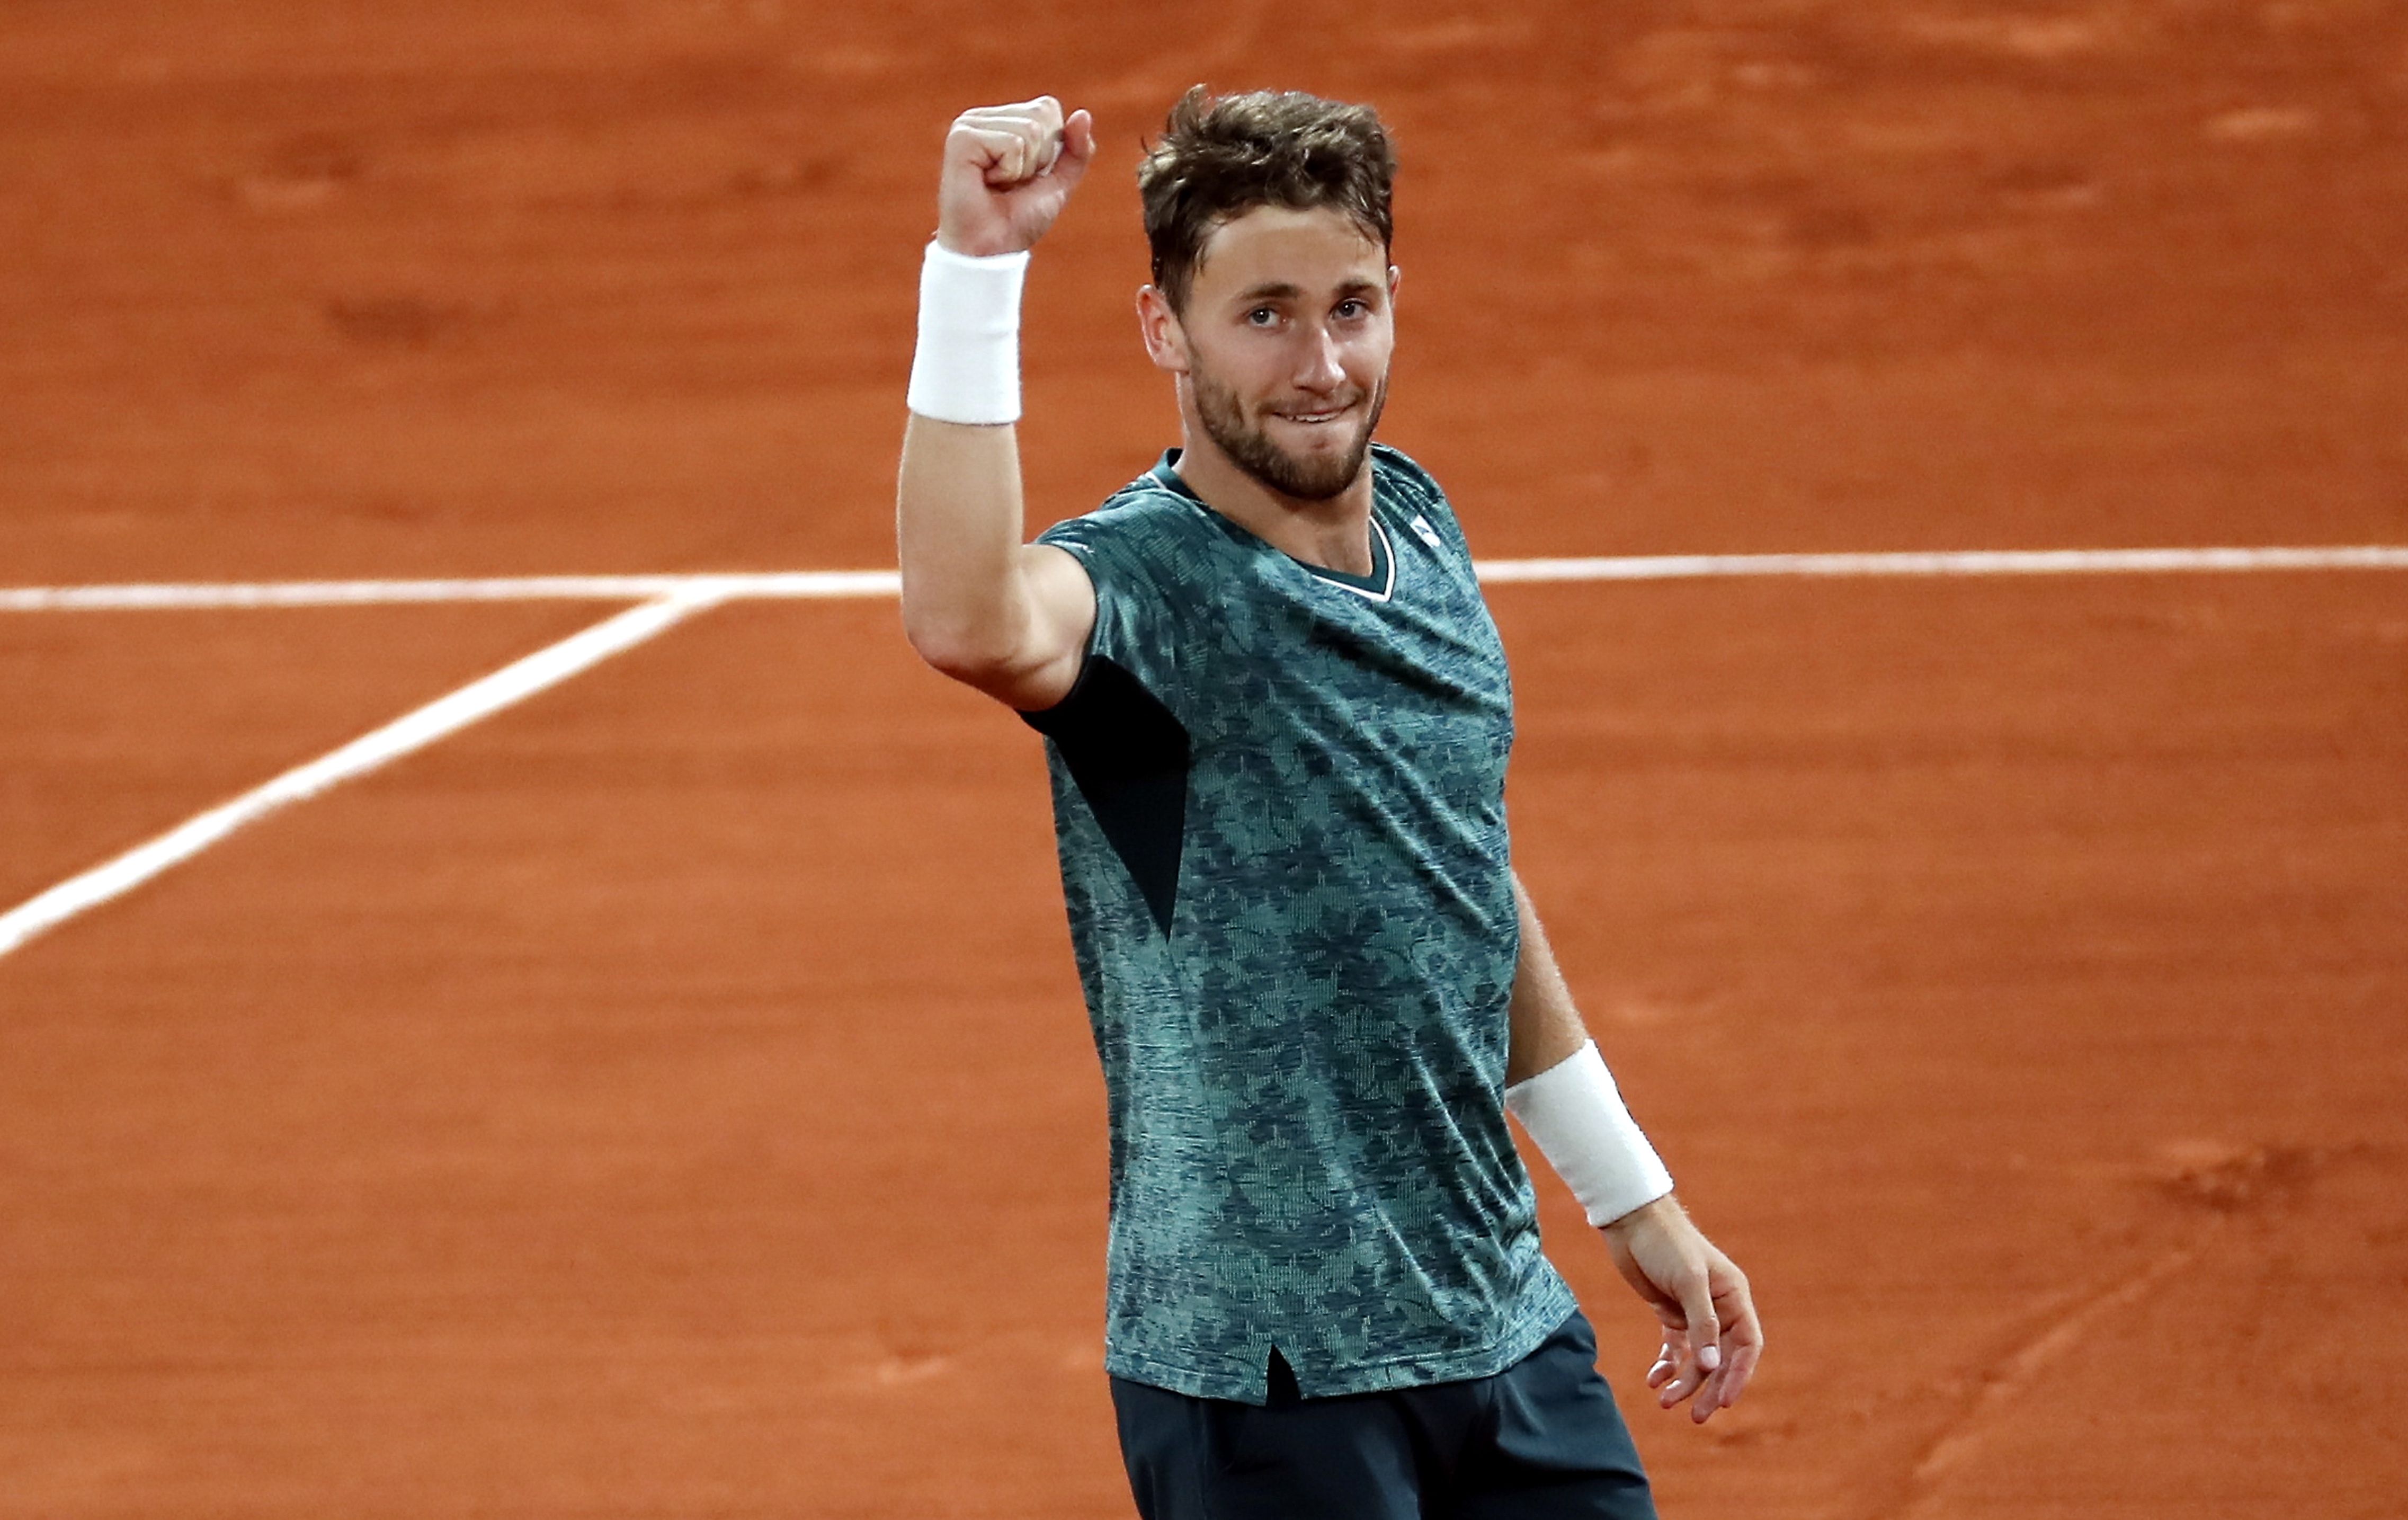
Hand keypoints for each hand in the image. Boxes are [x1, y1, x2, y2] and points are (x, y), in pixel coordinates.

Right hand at [935, 96, 1095, 257]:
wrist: (990, 250)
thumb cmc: (1017, 220)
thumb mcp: (1058, 183)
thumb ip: (1076, 151)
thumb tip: (1082, 115)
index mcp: (1001, 120)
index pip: (1048, 108)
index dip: (1050, 150)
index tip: (1025, 176)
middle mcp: (983, 117)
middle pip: (1042, 114)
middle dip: (1038, 158)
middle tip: (1010, 183)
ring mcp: (968, 125)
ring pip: (1030, 130)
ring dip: (1023, 169)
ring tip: (998, 185)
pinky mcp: (962, 138)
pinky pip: (1013, 144)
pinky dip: (1009, 172)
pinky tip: (987, 183)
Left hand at [1599, 1194, 1761, 1423]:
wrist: (1631, 1221)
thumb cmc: (1666, 1243)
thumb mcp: (1688, 1281)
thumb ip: (1702, 1323)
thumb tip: (1712, 1366)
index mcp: (1734, 1297)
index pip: (1746, 1345)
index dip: (1738, 1375)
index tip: (1723, 1401)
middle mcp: (1719, 1307)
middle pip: (1721, 1358)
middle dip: (1708, 1388)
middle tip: (1695, 1416)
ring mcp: (1694, 1311)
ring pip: (1696, 1358)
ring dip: (1684, 1381)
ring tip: (1665, 1402)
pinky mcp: (1670, 1311)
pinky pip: (1674, 1347)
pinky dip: (1666, 1365)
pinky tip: (1654, 1380)